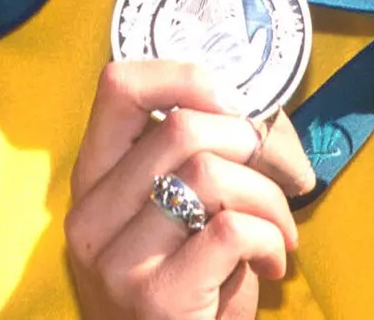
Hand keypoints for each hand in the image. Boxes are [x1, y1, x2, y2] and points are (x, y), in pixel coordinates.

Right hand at [67, 61, 313, 319]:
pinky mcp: (155, 296)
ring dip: (268, 197)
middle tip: (281, 178)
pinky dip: (269, 238)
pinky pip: (230, 229)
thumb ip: (197, 157)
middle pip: (181, 126)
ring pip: (209, 173)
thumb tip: (261, 112)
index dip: (187, 78)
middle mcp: (92, 215)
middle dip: (252, 144)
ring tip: (279, 230)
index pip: (119, 86)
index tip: (235, 107)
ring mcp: (118, 259)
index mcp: (93, 179)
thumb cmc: (189, 287)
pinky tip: (272, 262)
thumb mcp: (177, 214)